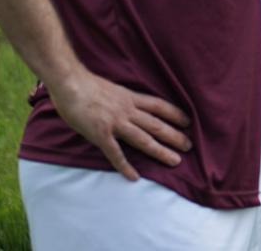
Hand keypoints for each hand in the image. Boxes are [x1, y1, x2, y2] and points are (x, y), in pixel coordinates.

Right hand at [46, 69, 190, 180]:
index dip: (175, 114)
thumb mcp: (113, 88)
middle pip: (156, 125)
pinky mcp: (101, 134)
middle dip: (174, 136)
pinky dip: (125, 166)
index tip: (188, 122)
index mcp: (130, 98)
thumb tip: (128, 105)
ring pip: (143, 139)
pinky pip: (116, 153)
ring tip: (175, 161)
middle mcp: (127, 110)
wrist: (70, 83)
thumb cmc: (87, 85)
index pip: (159, 106)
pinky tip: (134, 177)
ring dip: (160, 151)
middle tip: (189, 146)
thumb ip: (122, 99)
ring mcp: (115, 123)